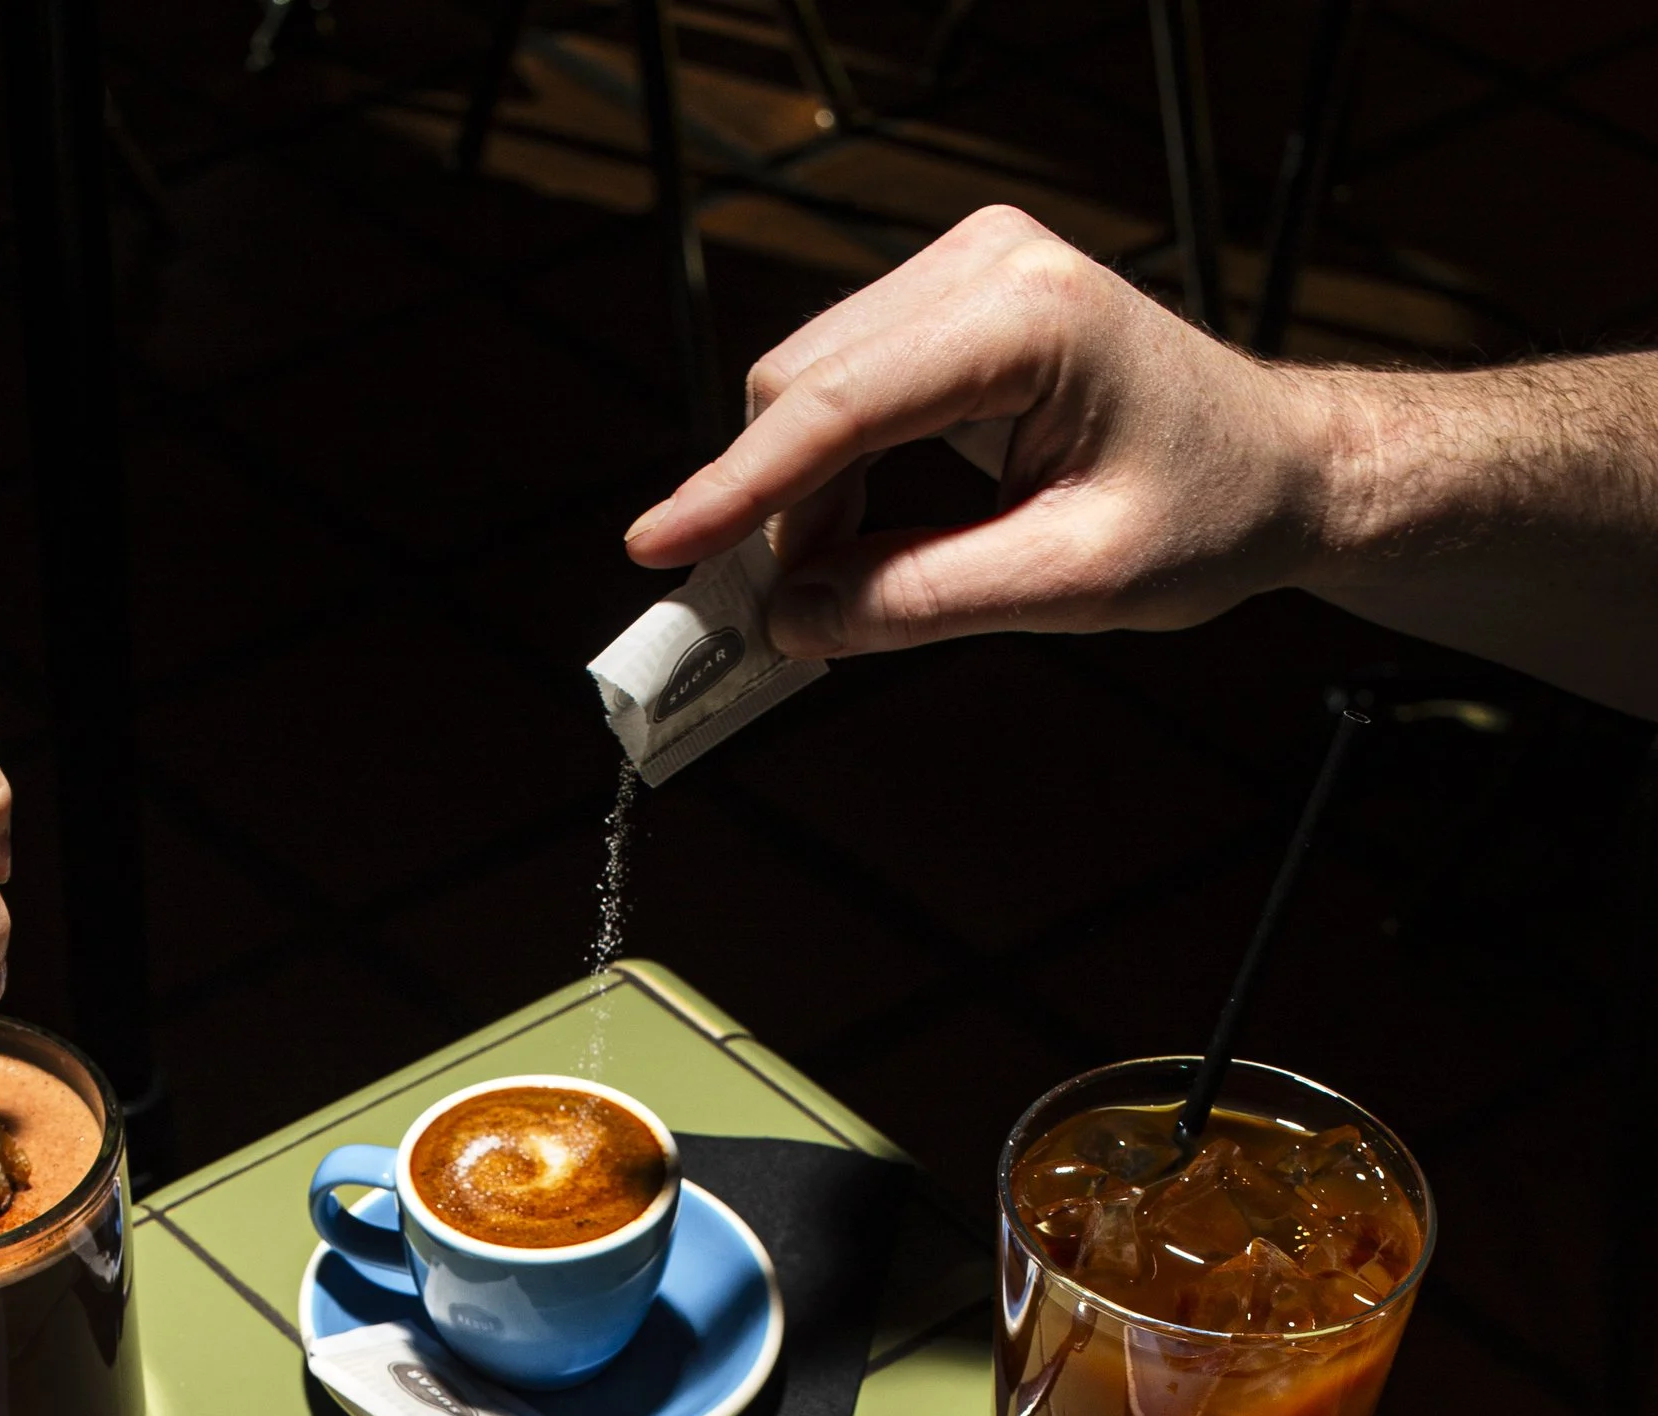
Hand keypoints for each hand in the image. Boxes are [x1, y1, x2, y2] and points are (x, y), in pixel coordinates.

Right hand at [625, 207, 1334, 661]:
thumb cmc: (1211, 513)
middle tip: (772, 624)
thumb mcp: (1070, 584)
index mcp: (1028, 319)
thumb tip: (794, 619)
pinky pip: (846, 387)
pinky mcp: (954, 302)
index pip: (838, 403)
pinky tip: (852, 543)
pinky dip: (830, 474)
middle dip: (772, 510)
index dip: (736, 486)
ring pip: (810, 387)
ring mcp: (967, 271)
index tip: (656, 546)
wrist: (1282, 467)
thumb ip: (921, 601)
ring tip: (832, 591)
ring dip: (799, 499)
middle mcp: (987, 266)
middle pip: (803, 384)